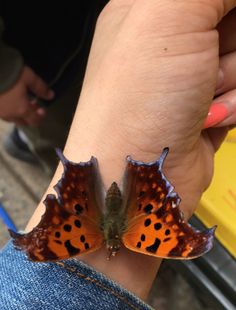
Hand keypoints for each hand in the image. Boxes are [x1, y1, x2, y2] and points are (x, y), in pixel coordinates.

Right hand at [0, 66, 53, 125]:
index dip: (40, 117)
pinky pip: (2, 113)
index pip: (34, 121)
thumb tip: (51, 96)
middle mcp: (10, 115)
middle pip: (23, 122)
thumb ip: (40, 87)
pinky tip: (8, 100)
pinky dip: (8, 110)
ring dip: (18, 114)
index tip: (42, 109)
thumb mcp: (28, 77)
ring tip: (19, 102)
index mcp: (22, 110)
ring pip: (11, 119)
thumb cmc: (10, 74)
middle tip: (32, 105)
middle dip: (30, 116)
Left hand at [67, 0, 235, 217]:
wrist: (137, 178)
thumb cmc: (136, 101)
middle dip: (232, 44)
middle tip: (211, 63)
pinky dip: (235, 105)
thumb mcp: (168, 13)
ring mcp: (192, 77)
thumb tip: (227, 0)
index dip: (225, 7)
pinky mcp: (210, 109)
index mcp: (151, 5)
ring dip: (234, 78)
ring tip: (206, 95)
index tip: (224, 27)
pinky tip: (210, 119)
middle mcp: (171, 40)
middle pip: (232, 22)